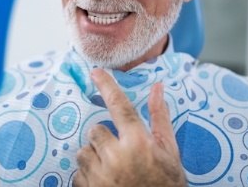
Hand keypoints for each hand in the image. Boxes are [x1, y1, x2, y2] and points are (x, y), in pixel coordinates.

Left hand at [73, 69, 185, 186]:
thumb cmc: (166, 185)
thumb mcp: (169, 153)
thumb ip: (160, 118)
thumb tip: (157, 87)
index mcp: (138, 143)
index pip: (120, 106)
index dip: (107, 85)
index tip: (96, 72)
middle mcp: (117, 156)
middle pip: (95, 131)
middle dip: (104, 139)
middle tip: (120, 154)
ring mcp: (100, 175)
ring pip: (83, 151)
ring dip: (94, 158)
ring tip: (113, 172)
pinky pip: (78, 173)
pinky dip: (88, 177)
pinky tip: (106, 185)